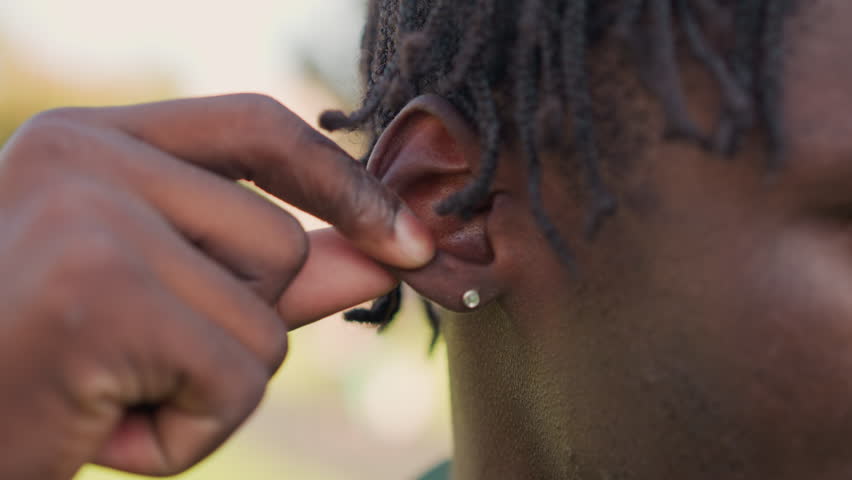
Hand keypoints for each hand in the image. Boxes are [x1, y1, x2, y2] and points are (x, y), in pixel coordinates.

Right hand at [0, 94, 433, 478]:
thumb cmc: (45, 369)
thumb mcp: (163, 300)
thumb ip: (270, 272)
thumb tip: (378, 256)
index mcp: (93, 139)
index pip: (258, 127)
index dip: (342, 182)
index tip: (403, 237)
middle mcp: (85, 158)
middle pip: (278, 244)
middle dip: (237, 326)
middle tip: (132, 359)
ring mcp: (90, 218)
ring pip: (267, 320)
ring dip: (210, 386)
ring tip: (109, 392)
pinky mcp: (103, 294)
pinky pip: (235, 380)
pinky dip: (188, 435)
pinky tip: (99, 428)